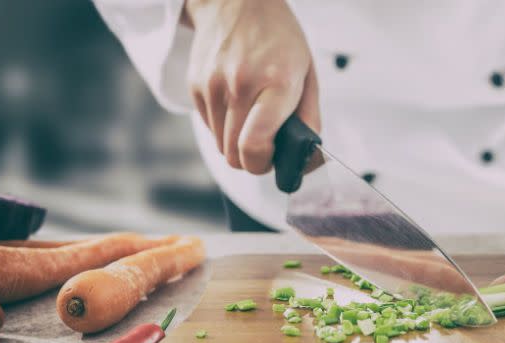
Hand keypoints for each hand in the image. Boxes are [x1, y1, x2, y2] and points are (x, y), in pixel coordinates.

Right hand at [183, 0, 319, 173]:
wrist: (237, 2)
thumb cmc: (278, 37)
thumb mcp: (307, 74)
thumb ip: (309, 119)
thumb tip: (306, 158)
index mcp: (275, 83)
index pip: (255, 144)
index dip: (263, 164)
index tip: (272, 160)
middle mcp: (240, 85)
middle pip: (234, 153)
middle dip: (252, 160)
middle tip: (266, 146)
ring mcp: (213, 86)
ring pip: (220, 145)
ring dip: (237, 145)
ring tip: (252, 121)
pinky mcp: (196, 86)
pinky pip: (209, 128)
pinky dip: (224, 128)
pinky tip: (237, 106)